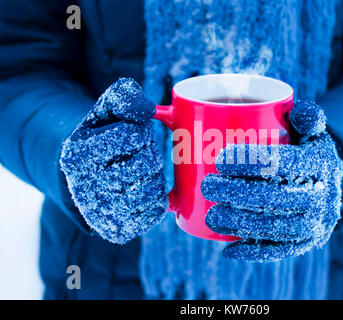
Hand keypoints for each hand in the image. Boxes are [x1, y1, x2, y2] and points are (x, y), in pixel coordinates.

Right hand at [60, 78, 166, 243]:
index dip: (139, 132)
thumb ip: (124, 97)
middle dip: (149, 155)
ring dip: (155, 177)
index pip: (132, 135)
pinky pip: (154, 213)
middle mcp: (85, 187)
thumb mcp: (104, 110)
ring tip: (138, 173)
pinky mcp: (118, 230)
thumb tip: (146, 109)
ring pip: (152, 190)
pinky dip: (158, 200)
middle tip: (135, 155)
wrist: (80, 176)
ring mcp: (101, 213)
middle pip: (146, 165)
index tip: (127, 136)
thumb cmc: (99, 137)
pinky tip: (144, 191)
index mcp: (78, 155)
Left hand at [201, 100, 342, 261]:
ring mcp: (315, 223)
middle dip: (237, 193)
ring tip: (211, 214)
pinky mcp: (305, 242)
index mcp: (321, 163)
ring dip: (239, 223)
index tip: (221, 158)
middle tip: (208, 184)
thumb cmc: (308, 153)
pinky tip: (228, 249)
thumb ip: (306, 116)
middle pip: (275, 197)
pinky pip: (279, 251)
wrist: (332, 186)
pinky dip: (253, 252)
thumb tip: (296, 109)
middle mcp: (322, 196)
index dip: (251, 161)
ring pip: (274, 227)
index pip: (283, 162)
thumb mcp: (313, 132)